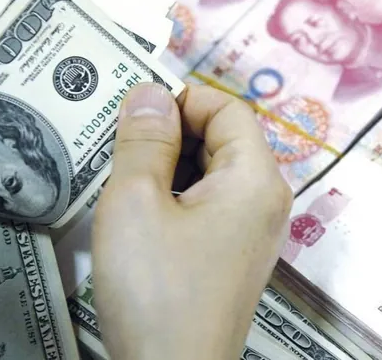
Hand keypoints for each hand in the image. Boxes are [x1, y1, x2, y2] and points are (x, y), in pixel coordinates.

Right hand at [93, 83, 291, 359]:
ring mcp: (251, 234)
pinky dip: (173, 201)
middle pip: (222, 139)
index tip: (131, 120)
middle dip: (169, 136)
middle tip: (117, 152)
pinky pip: (207, 209)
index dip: (180, 100)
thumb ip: (143, 139)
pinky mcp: (232, 260)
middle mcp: (265, 201)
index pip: (227, 108)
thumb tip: (150, 91)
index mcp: (256, 178)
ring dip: (165, 169)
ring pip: (209, 175)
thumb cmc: (155, 289)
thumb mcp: (136, 203)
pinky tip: (137, 220)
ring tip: (121, 186)